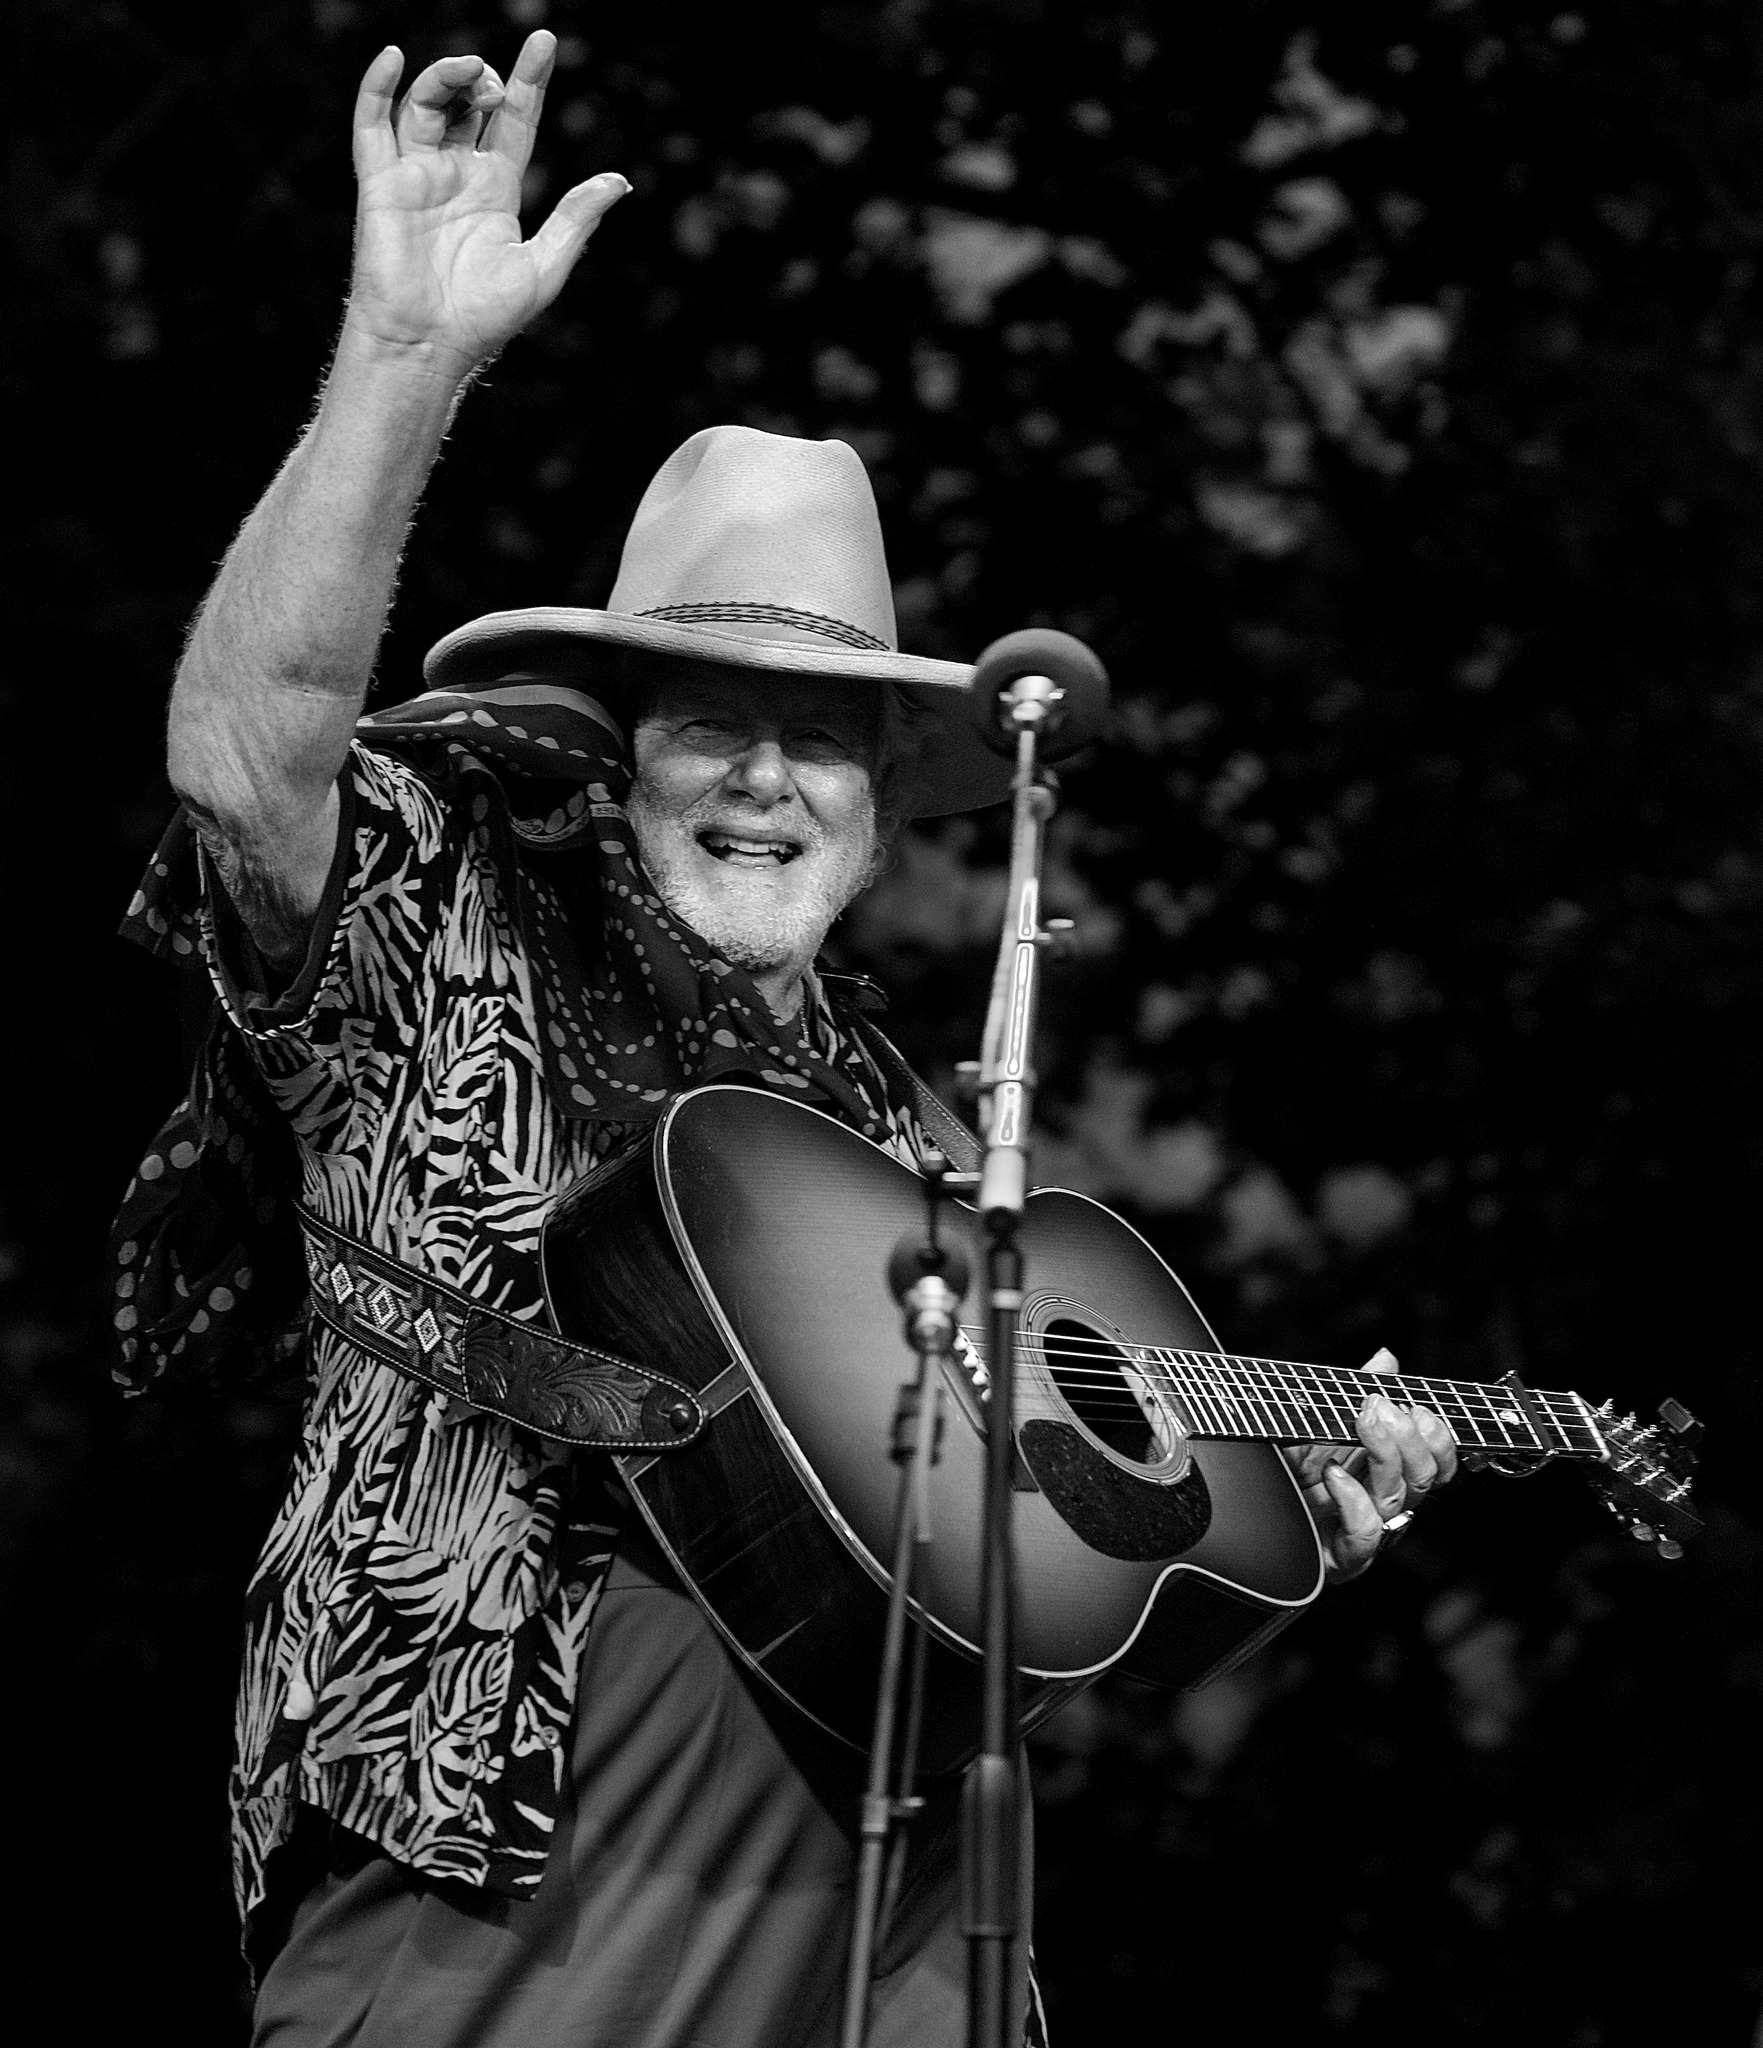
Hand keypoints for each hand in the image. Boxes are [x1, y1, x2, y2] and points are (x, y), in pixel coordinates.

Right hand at [345, 32, 628, 371]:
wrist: (429, 346)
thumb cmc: (485, 319)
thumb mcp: (544, 268)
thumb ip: (576, 220)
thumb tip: (618, 181)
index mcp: (497, 190)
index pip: (515, 120)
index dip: (529, 81)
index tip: (544, 42)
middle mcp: (457, 174)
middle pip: (469, 103)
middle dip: (485, 79)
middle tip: (497, 84)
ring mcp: (417, 175)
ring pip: (427, 103)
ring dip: (446, 77)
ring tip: (471, 74)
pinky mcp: (381, 183)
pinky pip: (372, 124)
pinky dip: (377, 86)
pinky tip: (394, 57)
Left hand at [1282, 1348, 1458, 1581]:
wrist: (1236, 1500)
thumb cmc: (1280, 1465)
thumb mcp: (1317, 1421)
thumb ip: (1355, 1392)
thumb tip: (1386, 1359)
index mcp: (1384, 1474)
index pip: (1436, 1464)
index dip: (1437, 1438)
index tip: (1417, 1407)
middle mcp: (1380, 1505)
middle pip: (1425, 1478)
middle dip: (1408, 1438)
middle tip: (1379, 1406)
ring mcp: (1362, 1532)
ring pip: (1398, 1498)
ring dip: (1385, 1455)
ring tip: (1361, 1424)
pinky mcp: (1340, 1555)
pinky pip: (1366, 1532)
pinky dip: (1355, 1499)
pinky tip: (1334, 1473)